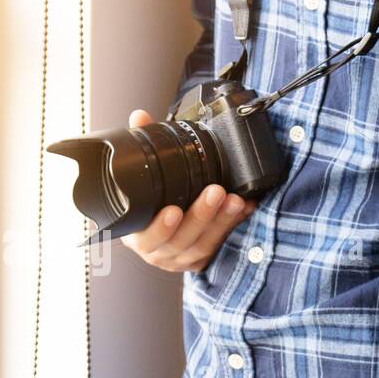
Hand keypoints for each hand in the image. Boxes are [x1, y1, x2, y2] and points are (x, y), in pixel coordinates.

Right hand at [121, 109, 256, 272]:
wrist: (160, 230)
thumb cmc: (149, 203)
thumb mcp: (142, 178)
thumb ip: (141, 147)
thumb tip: (140, 117)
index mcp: (137, 234)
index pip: (145, 237)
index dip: (159, 227)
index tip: (172, 210)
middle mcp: (156, 251)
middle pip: (179, 240)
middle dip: (200, 216)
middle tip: (215, 192)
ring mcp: (178, 258)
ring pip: (202, 244)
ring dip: (220, 220)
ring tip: (234, 199)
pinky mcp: (198, 260)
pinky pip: (217, 245)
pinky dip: (231, 225)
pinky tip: (241, 208)